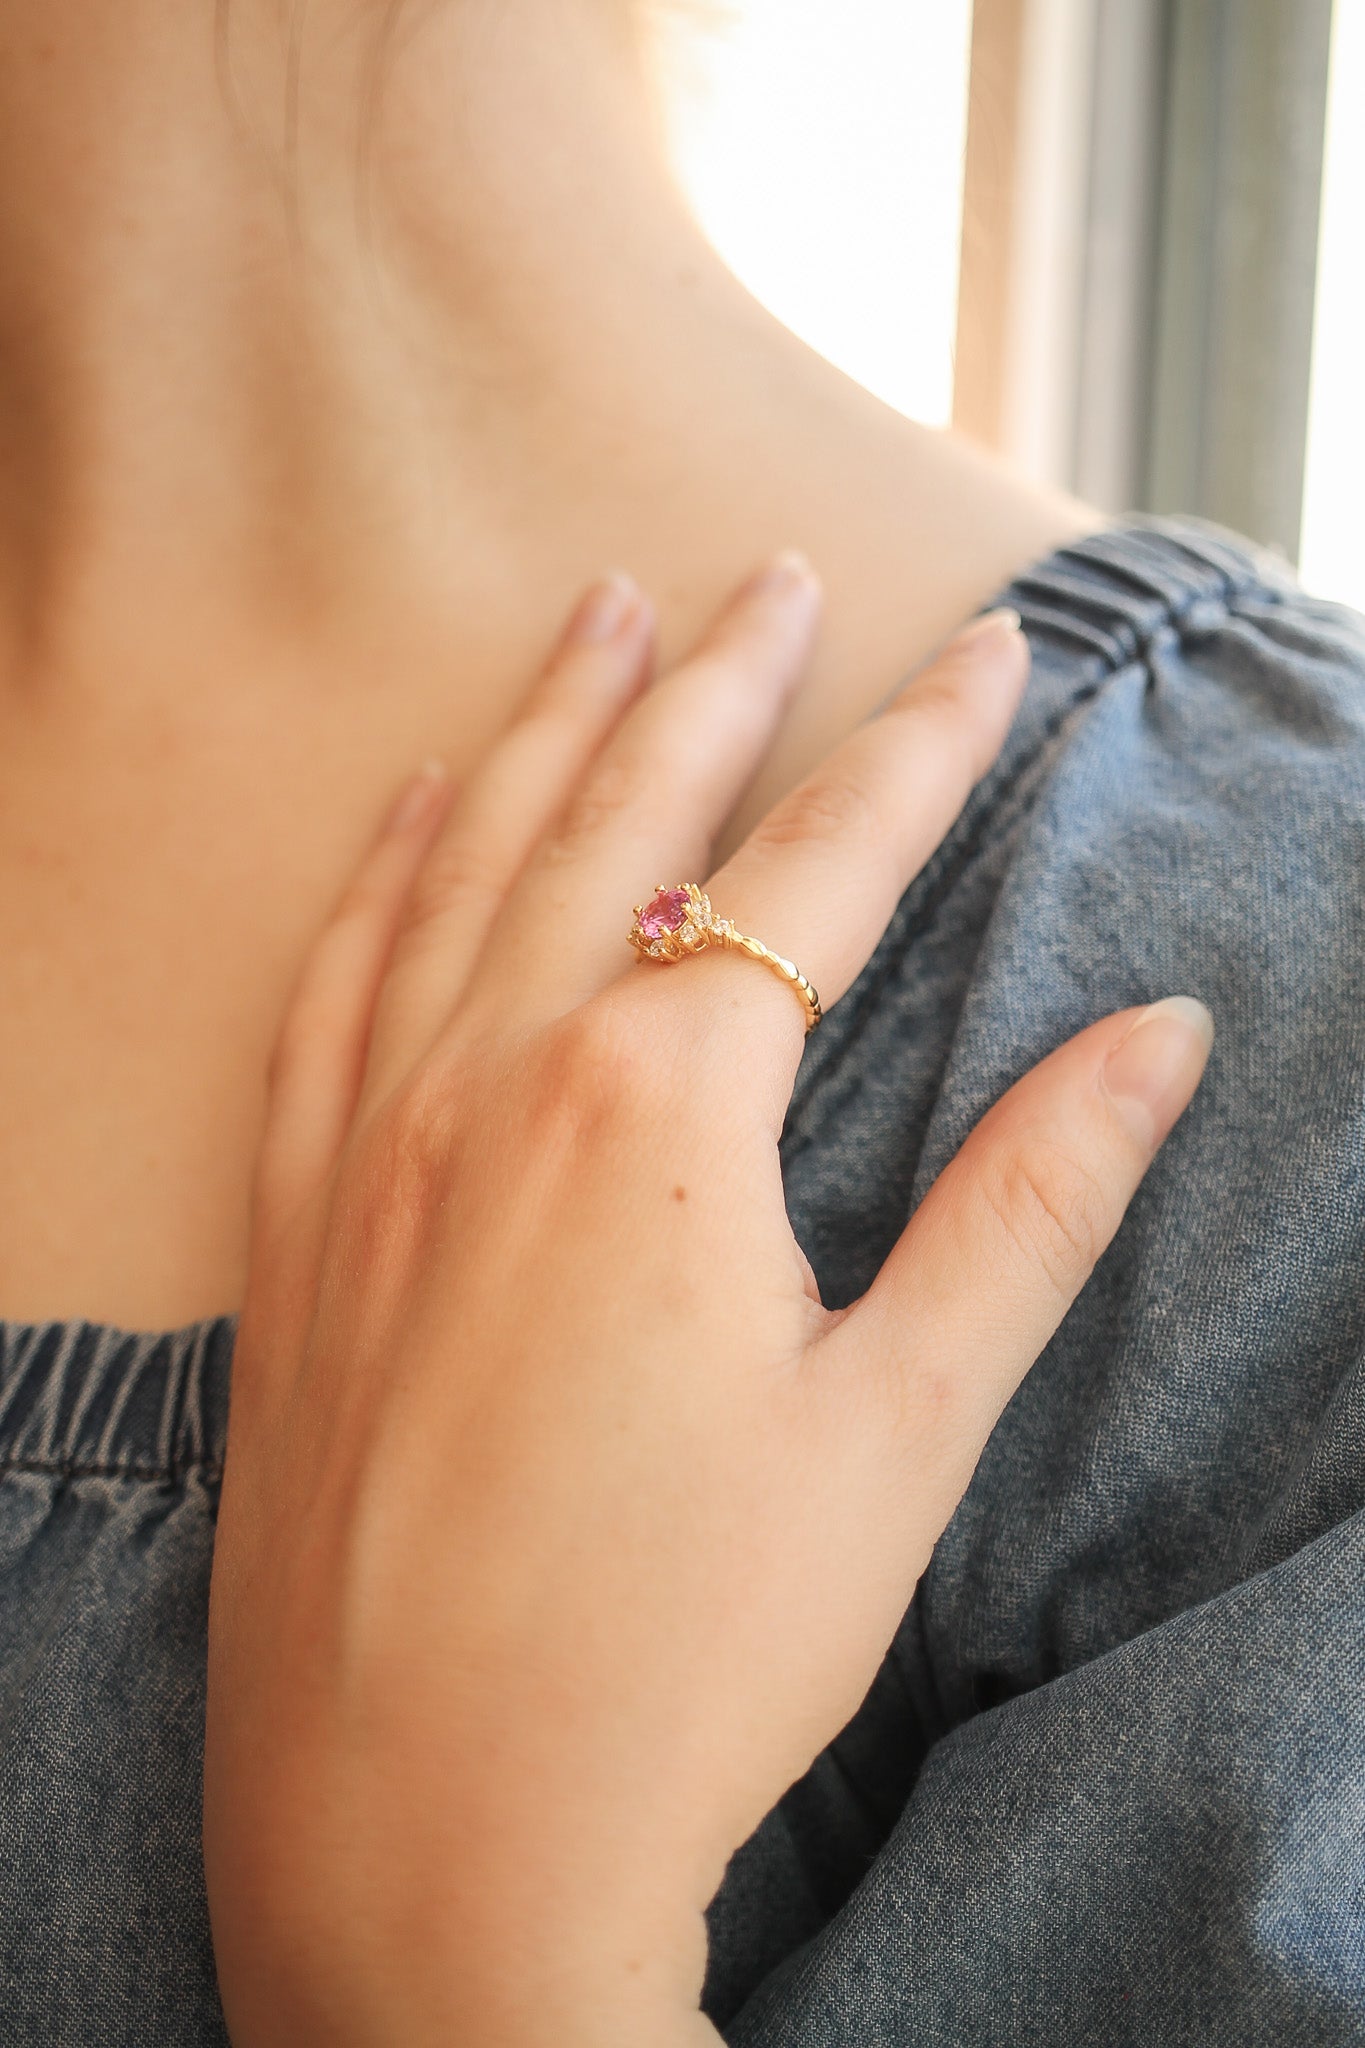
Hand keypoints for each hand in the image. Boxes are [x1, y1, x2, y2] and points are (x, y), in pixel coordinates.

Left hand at [203, 557, 1211, 2046]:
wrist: (424, 1836)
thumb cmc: (679, 1649)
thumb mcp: (895, 1428)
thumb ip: (1026, 1206)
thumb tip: (1154, 1040)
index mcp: (661, 1115)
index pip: (821, 869)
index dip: (920, 748)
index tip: (990, 651)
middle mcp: (497, 1082)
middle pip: (631, 817)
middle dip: (719, 681)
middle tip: (771, 572)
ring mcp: (374, 1141)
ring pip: (472, 865)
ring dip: (550, 729)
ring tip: (600, 611)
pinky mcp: (298, 1220)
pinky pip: (334, 982)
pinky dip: (389, 869)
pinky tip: (424, 804)